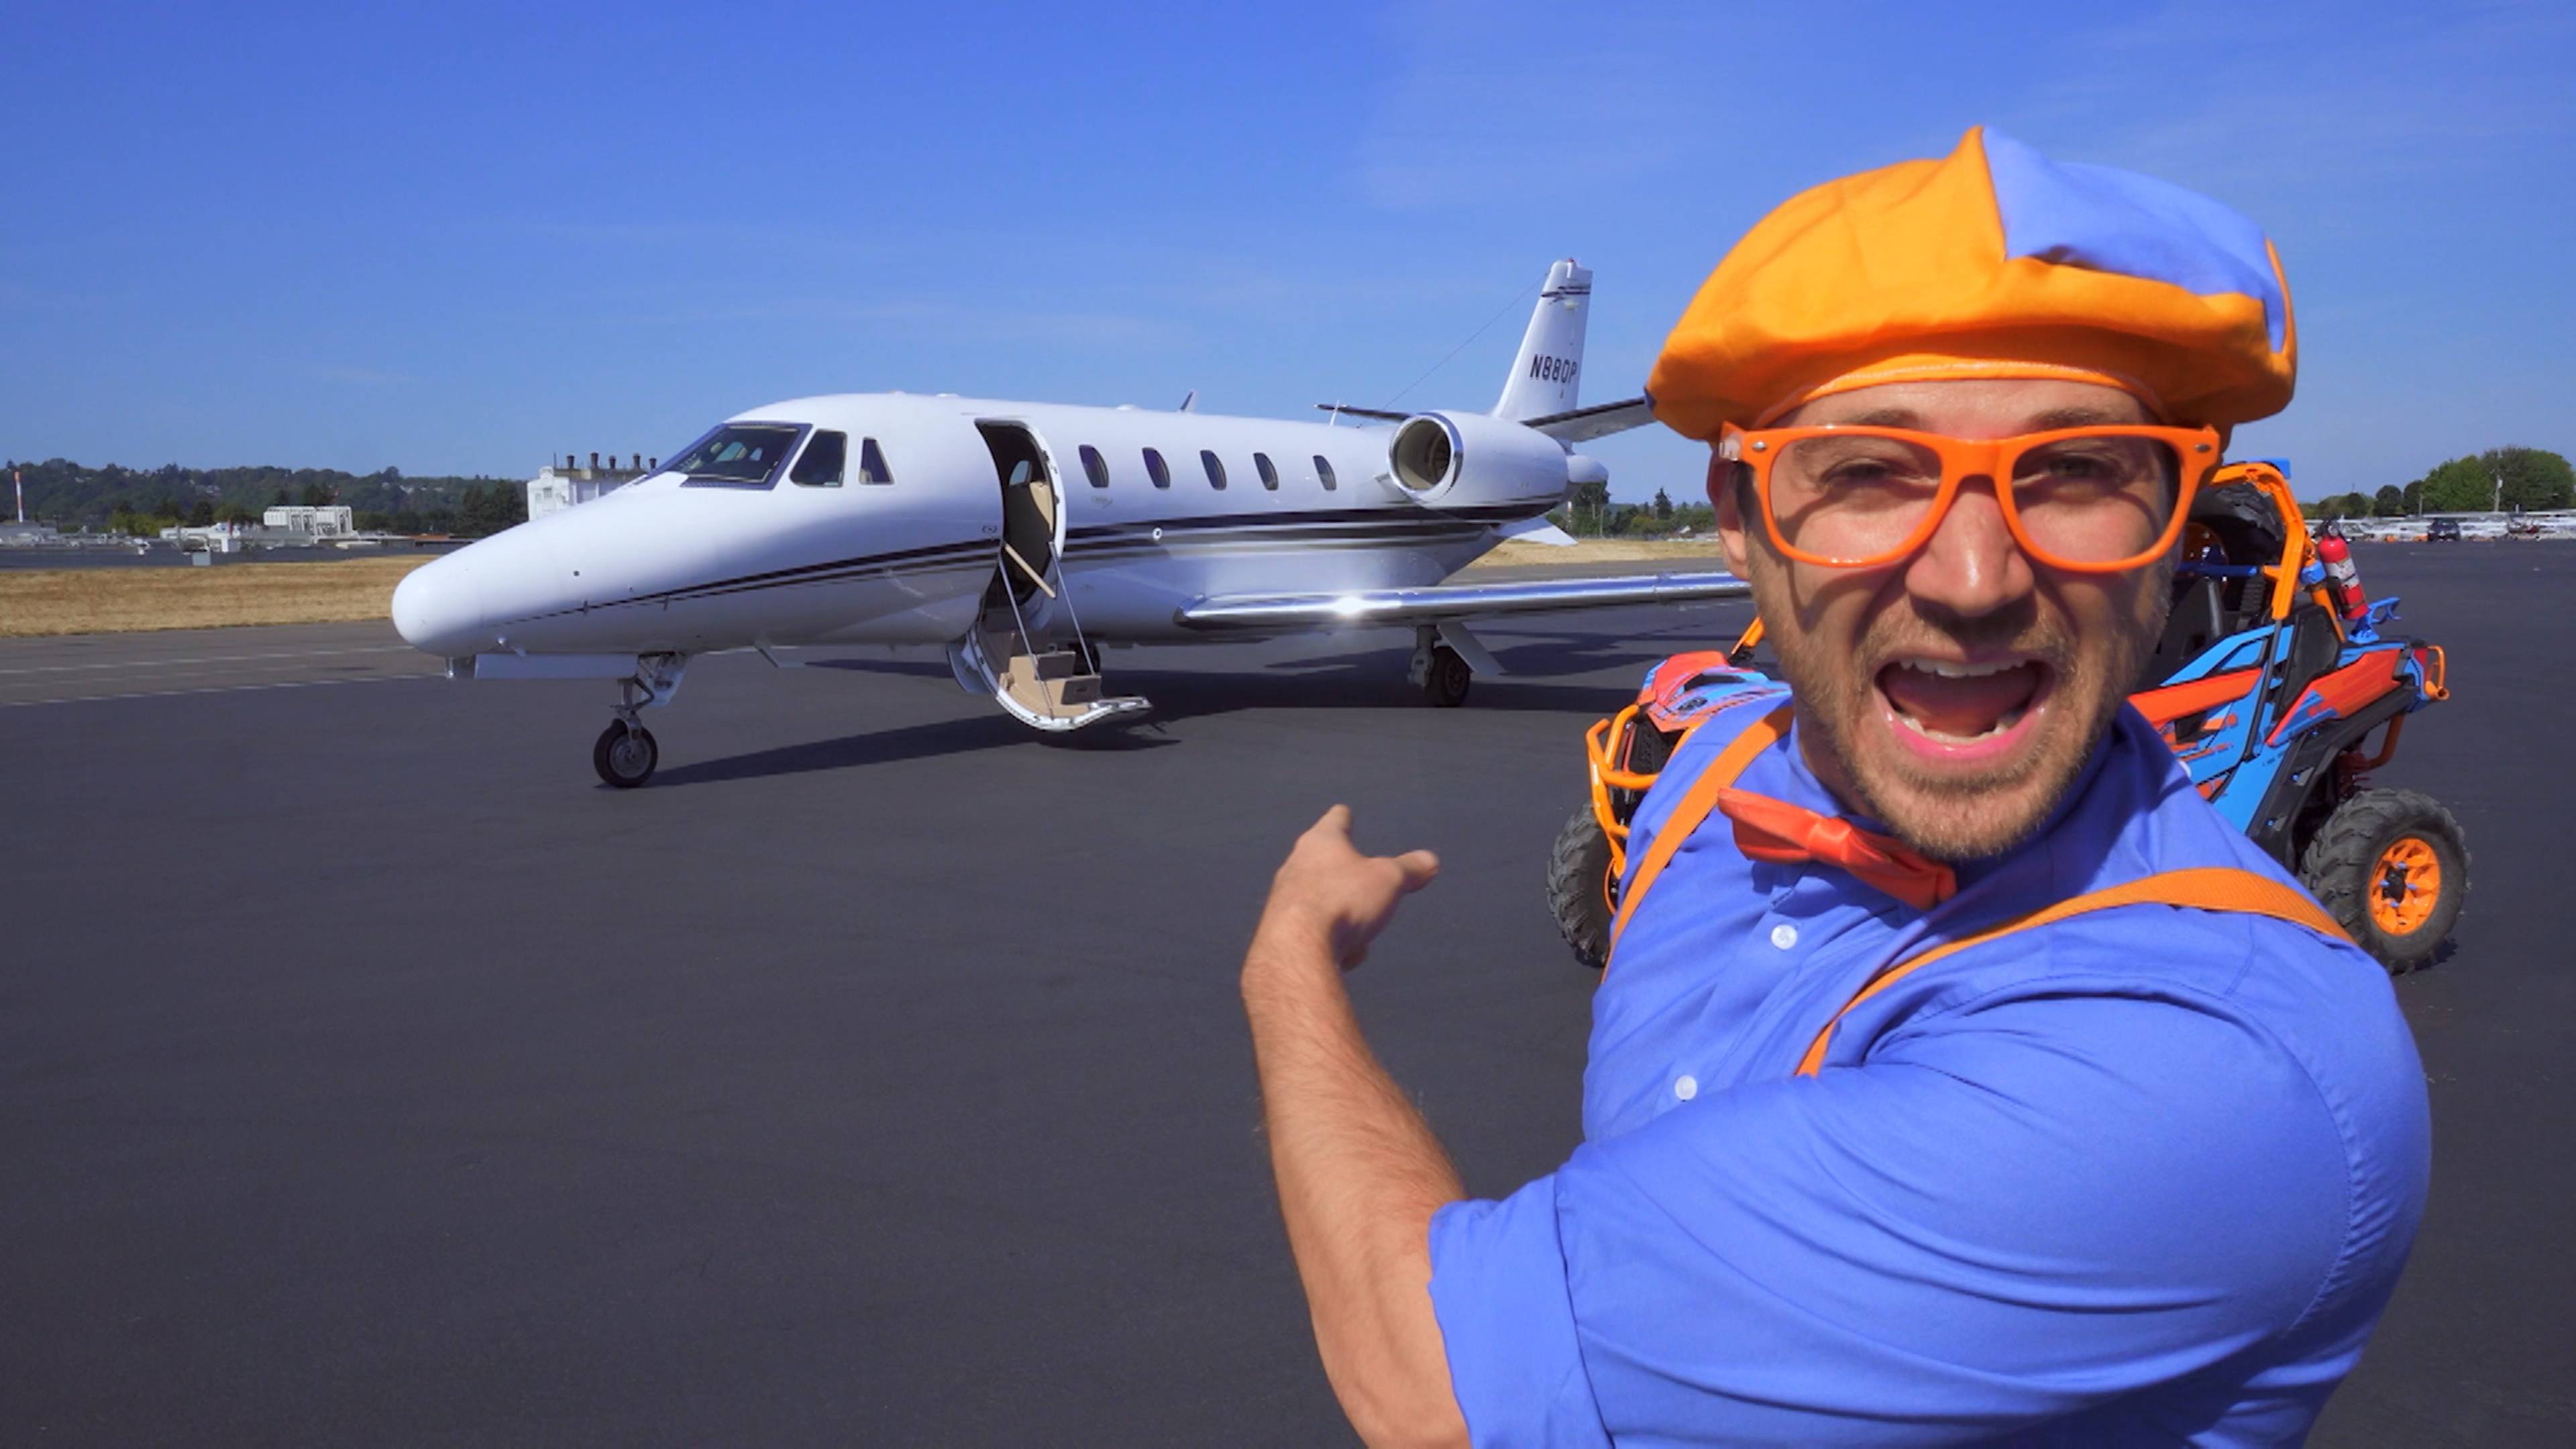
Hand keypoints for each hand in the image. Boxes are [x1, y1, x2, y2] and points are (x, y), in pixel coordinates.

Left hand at [1252, 805, 1440, 974]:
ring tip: (1359, 933)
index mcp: (1321, 842)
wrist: (1297, 947)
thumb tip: (1431, 861)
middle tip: (1364, 888)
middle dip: (1348, 878)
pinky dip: (1333, 942)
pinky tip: (1343, 955)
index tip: (1343, 813)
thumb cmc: (1344, 900)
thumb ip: (1409, 869)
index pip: (1335, 820)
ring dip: (1345, 918)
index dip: (1343, 818)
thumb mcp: (1389, 880)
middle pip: (1325, 863)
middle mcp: (1296, 865)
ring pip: (1323, 903)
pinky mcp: (1280, 929)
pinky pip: (1317, 933)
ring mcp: (1284, 898)